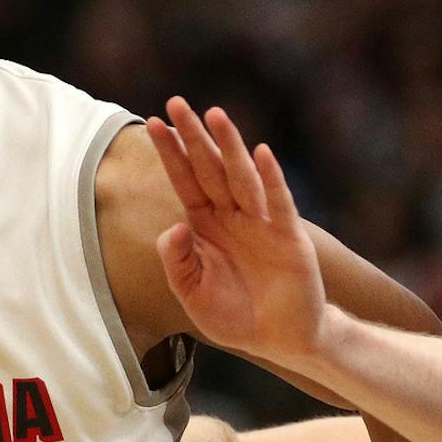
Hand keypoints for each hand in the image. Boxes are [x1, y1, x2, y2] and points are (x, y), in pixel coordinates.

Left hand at [147, 97, 329, 363]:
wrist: (281, 339)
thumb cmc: (236, 315)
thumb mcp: (193, 295)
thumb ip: (177, 263)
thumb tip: (170, 226)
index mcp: (205, 226)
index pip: (185, 181)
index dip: (171, 153)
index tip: (153, 123)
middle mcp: (232, 216)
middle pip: (209, 168)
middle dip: (194, 136)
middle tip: (176, 102)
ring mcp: (261, 223)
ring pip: (241, 177)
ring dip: (228, 146)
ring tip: (215, 115)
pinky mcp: (289, 237)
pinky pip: (279, 202)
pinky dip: (271, 179)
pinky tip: (261, 154)